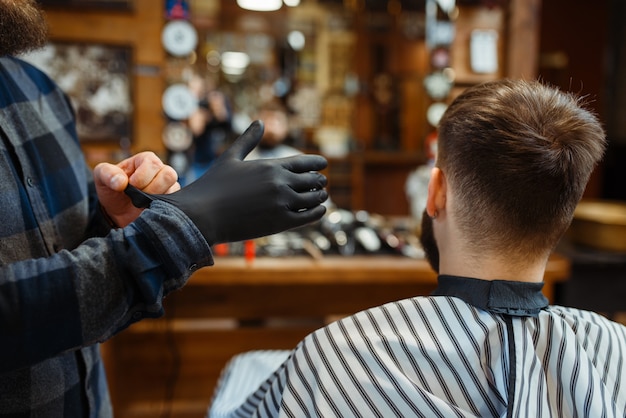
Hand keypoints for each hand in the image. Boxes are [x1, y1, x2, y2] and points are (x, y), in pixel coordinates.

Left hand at [94, 152, 179, 226]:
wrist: (116, 212)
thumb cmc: (112, 190)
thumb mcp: (101, 177)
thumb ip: (107, 174)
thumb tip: (121, 181)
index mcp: (145, 160)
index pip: (153, 163)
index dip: (141, 177)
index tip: (130, 185)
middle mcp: (159, 170)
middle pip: (168, 174)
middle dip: (150, 189)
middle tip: (137, 195)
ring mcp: (168, 185)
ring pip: (174, 188)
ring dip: (156, 198)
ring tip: (143, 202)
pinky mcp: (172, 200)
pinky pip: (176, 202)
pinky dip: (161, 207)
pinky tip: (149, 208)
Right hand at [126, 121, 328, 244]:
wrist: (202, 215)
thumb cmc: (213, 186)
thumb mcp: (231, 157)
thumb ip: (248, 140)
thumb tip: (259, 121)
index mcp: (271, 166)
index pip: (304, 162)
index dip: (317, 163)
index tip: (324, 164)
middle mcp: (280, 182)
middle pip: (312, 180)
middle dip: (318, 181)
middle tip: (322, 183)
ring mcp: (282, 203)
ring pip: (314, 198)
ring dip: (320, 197)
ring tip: (321, 196)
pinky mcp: (281, 223)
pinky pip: (309, 217)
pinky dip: (317, 213)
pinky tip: (320, 211)